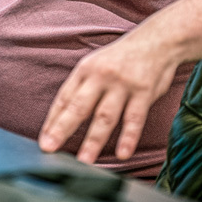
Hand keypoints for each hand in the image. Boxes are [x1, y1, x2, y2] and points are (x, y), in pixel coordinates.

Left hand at [37, 33, 179, 163]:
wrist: (157, 40)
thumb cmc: (122, 59)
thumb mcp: (97, 65)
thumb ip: (82, 89)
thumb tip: (62, 118)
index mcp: (85, 70)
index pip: (64, 99)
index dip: (52, 121)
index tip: (44, 142)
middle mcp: (100, 76)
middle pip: (78, 107)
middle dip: (62, 129)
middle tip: (50, 148)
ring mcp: (122, 84)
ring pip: (105, 116)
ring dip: (94, 140)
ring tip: (84, 161)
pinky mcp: (143, 92)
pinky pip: (134, 119)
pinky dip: (128, 138)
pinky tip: (122, 154)